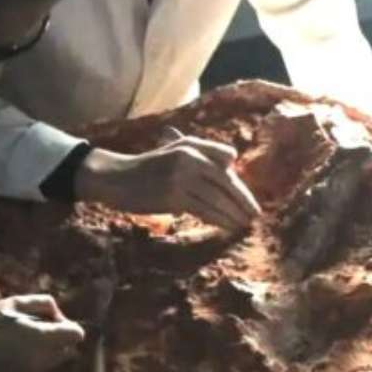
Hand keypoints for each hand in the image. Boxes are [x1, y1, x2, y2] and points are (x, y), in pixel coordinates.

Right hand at [0, 295, 84, 371]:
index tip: (49, 319)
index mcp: (43, 338)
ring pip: (55, 359)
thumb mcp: (15, 302)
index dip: (67, 325)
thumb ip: (42, 303)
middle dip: (58, 337)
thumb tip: (57, 313)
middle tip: (36, 327)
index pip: (76, 334)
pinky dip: (36, 357)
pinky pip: (40, 366)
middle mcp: (43, 358)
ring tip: (23, 337)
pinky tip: (16, 348)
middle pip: (68, 348)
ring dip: (48, 348)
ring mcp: (34, 370)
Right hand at [75, 129, 260, 231]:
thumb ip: (204, 152)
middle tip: (255, 215)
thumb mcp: (174, 149)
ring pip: (216, 198)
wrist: (116, 177)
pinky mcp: (173, 196)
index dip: (239, 183)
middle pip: (225, 182)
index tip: (249, 199)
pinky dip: (218, 219)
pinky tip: (227, 227)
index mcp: (191, 145)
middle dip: (242, 201)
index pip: (226, 163)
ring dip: (233, 214)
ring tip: (244, 225)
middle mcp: (188, 158)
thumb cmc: (148, 167)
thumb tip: (233, 161)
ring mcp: (180, 177)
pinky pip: (203, 209)